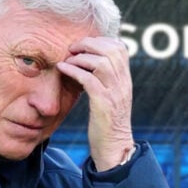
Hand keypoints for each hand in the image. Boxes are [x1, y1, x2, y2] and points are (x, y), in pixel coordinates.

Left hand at [56, 36, 134, 170]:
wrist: (114, 147)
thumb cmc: (107, 123)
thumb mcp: (111, 97)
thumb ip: (106, 80)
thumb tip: (90, 64)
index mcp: (125, 80)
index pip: (120, 48)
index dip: (101, 40)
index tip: (84, 46)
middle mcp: (123, 84)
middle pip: (111, 50)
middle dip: (89, 44)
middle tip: (72, 49)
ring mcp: (114, 93)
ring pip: (101, 62)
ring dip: (80, 57)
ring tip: (67, 60)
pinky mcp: (103, 104)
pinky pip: (88, 79)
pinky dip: (74, 70)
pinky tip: (62, 69)